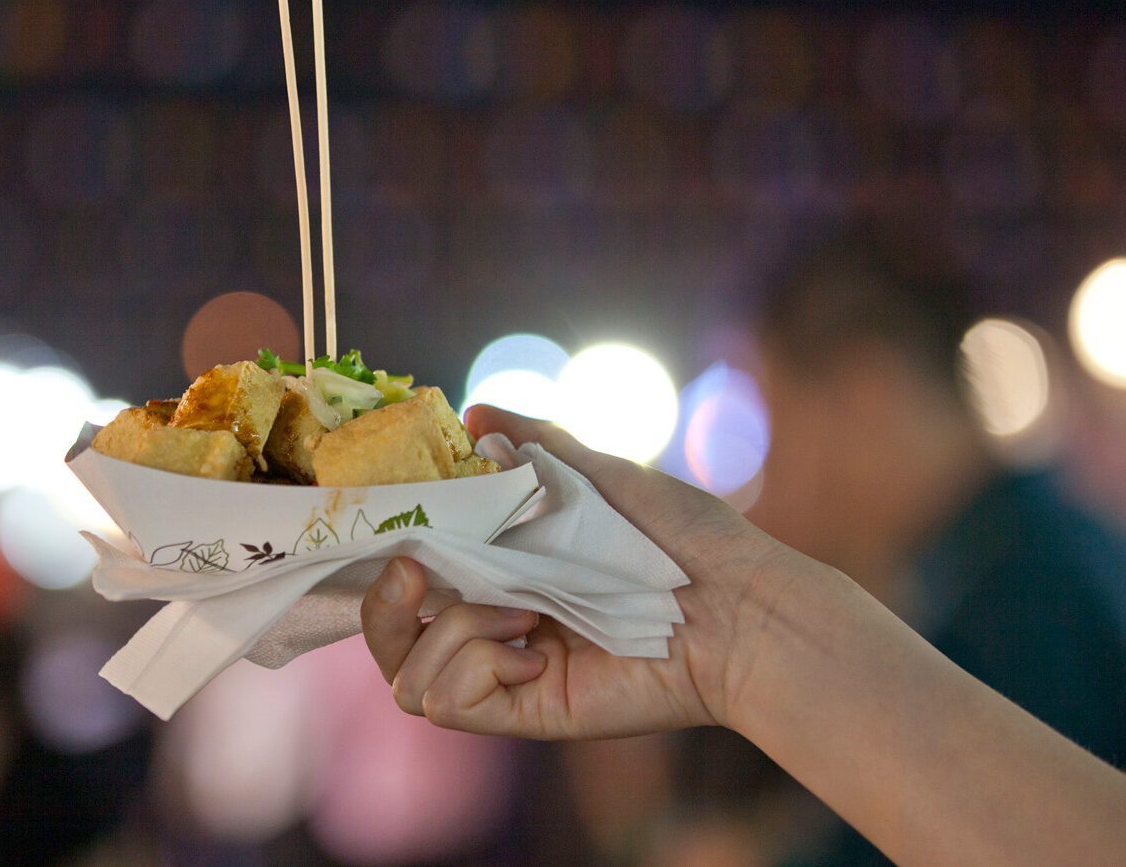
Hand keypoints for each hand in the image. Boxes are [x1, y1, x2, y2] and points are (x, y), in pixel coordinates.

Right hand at [360, 405, 792, 739]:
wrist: (745, 606)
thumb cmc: (686, 538)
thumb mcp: (602, 472)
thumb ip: (537, 442)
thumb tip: (474, 412)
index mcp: (505, 575)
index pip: (409, 585)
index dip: (380, 566)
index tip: (391, 530)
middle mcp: (497, 629)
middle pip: (389, 643)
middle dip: (381, 605)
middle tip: (416, 571)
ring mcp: (509, 675)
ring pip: (410, 682)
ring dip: (451, 632)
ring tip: (521, 611)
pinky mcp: (528, 713)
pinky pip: (451, 705)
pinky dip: (474, 668)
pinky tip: (530, 650)